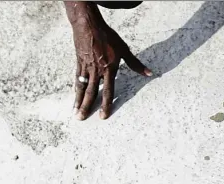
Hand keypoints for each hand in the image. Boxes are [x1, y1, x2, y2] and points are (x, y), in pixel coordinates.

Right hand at [65, 2, 150, 119]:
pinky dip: (75, 90)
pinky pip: (77, 79)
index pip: (108, 91)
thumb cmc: (107, 36)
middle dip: (87, 107)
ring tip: (74, 113)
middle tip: (81, 119)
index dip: (106, 105)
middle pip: (91, 93)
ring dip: (78, 101)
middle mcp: (97, 71)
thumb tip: (149, 73)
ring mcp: (86, 68)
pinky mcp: (79, 63)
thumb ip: (135, 64)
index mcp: (109, 69)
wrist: (88, 24)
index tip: (103, 117)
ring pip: (81, 88)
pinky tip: (74, 97)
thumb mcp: (124, 50)